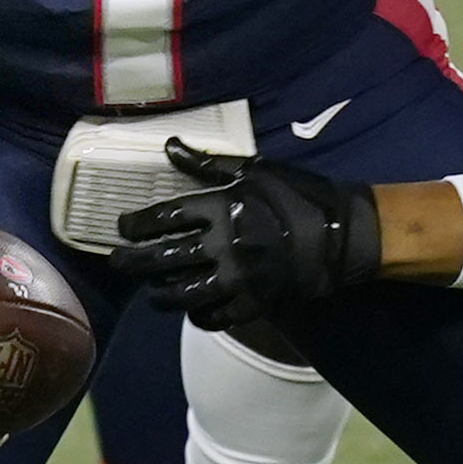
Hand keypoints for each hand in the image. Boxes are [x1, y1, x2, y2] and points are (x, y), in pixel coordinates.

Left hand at [108, 142, 381, 329]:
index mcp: (223, 207)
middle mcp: (224, 245)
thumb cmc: (300, 196)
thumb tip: (170, 146)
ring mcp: (238, 279)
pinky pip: (214, 317)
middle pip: (163, 258)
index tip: (123, 227)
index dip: (137, 224)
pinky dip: (198, 316)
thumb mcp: (257, 170)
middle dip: (133, 263)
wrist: (343, 236)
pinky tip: (192, 310)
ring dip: (161, 295)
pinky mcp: (253, 303)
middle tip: (118, 262)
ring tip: (153, 292)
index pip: (164, 218)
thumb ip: (208, 165)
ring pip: (182, 294)